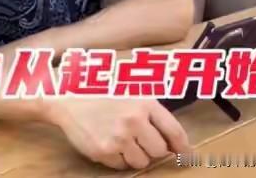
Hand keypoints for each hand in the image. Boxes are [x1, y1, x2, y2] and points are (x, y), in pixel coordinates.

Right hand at [44, 97, 190, 169]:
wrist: (68, 96)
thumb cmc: (101, 90)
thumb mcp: (130, 89)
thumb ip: (151, 109)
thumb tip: (174, 137)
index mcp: (144, 102)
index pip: (174, 131)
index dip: (183, 147)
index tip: (187, 155)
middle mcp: (134, 120)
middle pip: (159, 151)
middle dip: (153, 148)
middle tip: (141, 139)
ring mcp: (118, 137)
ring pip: (141, 161)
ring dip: (135, 154)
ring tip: (121, 137)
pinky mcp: (103, 151)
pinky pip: (121, 166)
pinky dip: (118, 159)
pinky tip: (109, 141)